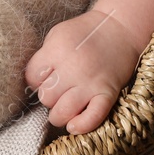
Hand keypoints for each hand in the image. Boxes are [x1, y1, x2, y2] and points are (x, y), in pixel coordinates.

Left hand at [23, 6, 144, 134]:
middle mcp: (73, 67)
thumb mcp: (58, 34)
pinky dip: (81, 126)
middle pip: (46, 97)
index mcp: (58, 49)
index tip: (46, 78)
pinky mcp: (108, 93)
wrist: (120, 28)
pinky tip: (74, 126)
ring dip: (59, 115)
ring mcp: (91, 82)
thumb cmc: (86, 32)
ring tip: (63, 108)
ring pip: (62, 112)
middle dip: (49, 97)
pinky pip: (92, 118)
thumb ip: (45, 56)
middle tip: (58, 91)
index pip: (32, 77)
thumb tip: (35, 82)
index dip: (36, 80)